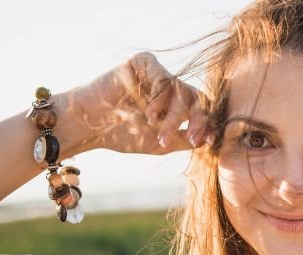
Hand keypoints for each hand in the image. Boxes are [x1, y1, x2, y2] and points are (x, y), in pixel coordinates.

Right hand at [65, 52, 213, 154]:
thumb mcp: (161, 143)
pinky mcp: (143, 63)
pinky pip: (163, 76)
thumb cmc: (122, 135)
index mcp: (175, 103)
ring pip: (181, 89)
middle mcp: (168, 86)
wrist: (91, 125)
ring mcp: (157, 73)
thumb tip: (210, 140)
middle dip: (197, 120)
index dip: (209, 123)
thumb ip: (184, 139)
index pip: (201, 108)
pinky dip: (160, 98)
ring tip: (158, 130)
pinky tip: (148, 113)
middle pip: (196, 97)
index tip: (210, 140)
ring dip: (174, 115)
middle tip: (191, 139)